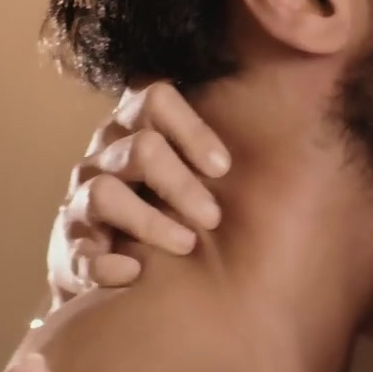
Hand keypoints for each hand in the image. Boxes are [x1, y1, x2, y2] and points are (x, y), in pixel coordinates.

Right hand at [47, 82, 232, 300]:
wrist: (108, 266)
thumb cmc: (165, 210)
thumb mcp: (187, 173)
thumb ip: (218, 154)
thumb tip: (305, 127)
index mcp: (132, 129)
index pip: (153, 97)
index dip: (192, 128)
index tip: (223, 168)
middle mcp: (102, 158)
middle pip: (141, 148)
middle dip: (182, 183)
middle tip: (213, 217)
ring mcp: (81, 202)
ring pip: (108, 194)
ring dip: (151, 222)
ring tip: (185, 245)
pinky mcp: (67, 248)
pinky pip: (80, 251)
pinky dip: (107, 264)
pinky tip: (134, 274)